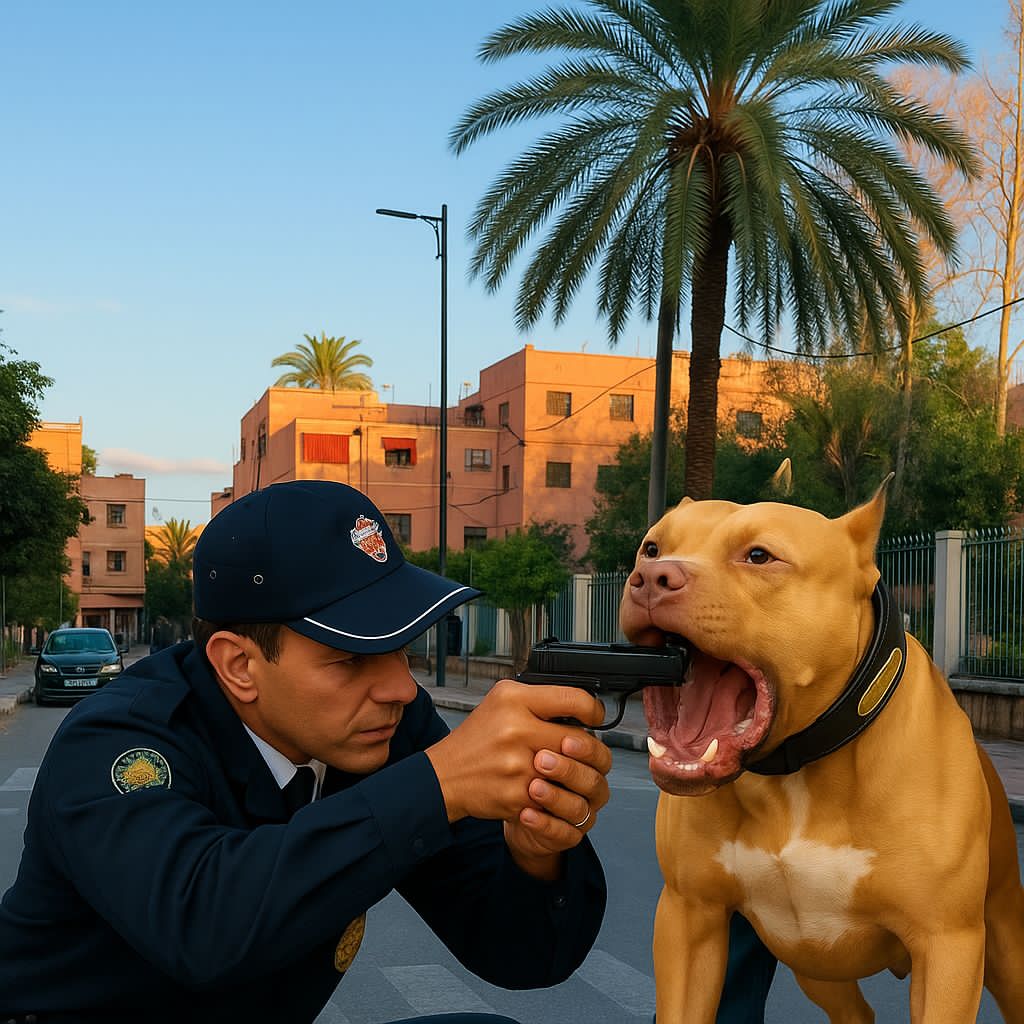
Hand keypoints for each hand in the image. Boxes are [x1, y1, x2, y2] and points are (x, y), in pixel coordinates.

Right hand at [424, 679, 607, 826]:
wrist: (446, 776)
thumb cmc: (477, 738)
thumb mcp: (501, 700)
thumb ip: (539, 698)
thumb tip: (580, 706)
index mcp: (514, 700)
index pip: (573, 699)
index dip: (593, 709)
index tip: (594, 717)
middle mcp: (515, 729)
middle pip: (579, 740)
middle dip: (587, 749)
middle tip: (582, 750)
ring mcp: (517, 766)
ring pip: (572, 772)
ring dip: (574, 775)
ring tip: (566, 770)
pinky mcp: (518, 796)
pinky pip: (556, 796)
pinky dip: (557, 795)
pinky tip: (548, 788)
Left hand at [503, 728, 611, 879]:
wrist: (502, 797)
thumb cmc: (516, 761)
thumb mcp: (524, 729)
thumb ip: (543, 715)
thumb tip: (549, 700)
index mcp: (583, 756)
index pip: (598, 751)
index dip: (586, 746)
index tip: (565, 738)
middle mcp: (586, 783)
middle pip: (593, 777)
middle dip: (569, 769)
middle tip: (542, 760)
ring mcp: (579, 810)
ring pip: (581, 808)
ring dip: (557, 797)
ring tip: (533, 787)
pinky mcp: (565, 834)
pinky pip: (564, 834)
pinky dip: (545, 824)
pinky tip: (526, 812)